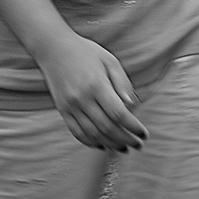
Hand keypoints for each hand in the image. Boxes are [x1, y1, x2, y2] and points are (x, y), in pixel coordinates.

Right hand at [33, 33, 147, 151]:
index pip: (118, 113)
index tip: (143, 133)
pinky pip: (76, 132)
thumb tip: (134, 104)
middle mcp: (82, 99)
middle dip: (124, 139)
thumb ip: (123, 83)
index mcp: (97, 86)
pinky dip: (90, 141)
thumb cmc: (87, 53)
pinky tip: (103, 145)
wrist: (54, 50)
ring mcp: (70, 106)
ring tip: (123, 148)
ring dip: (110, 144)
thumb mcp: (110, 61)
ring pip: (91, 133)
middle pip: (106, 127)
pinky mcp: (62, 110)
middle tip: (138, 145)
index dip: (132, 126)